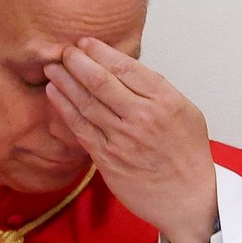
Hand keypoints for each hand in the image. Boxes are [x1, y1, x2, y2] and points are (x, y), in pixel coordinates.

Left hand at [44, 37, 217, 242]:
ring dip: (65, 81)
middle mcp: (142, 117)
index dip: (100, 52)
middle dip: (77, 62)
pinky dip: (64, 107)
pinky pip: (80, 127)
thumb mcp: (186, 112)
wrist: (189, 199)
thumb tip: (124, 68)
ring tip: (52, 68)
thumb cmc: (187, 155)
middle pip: (101, 81)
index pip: (126, 67)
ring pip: (86, 102)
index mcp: (165, 101)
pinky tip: (53, 93)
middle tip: (64, 51)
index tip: (85, 43)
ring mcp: (122, 139)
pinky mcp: (107, 159)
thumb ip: (156, 90)